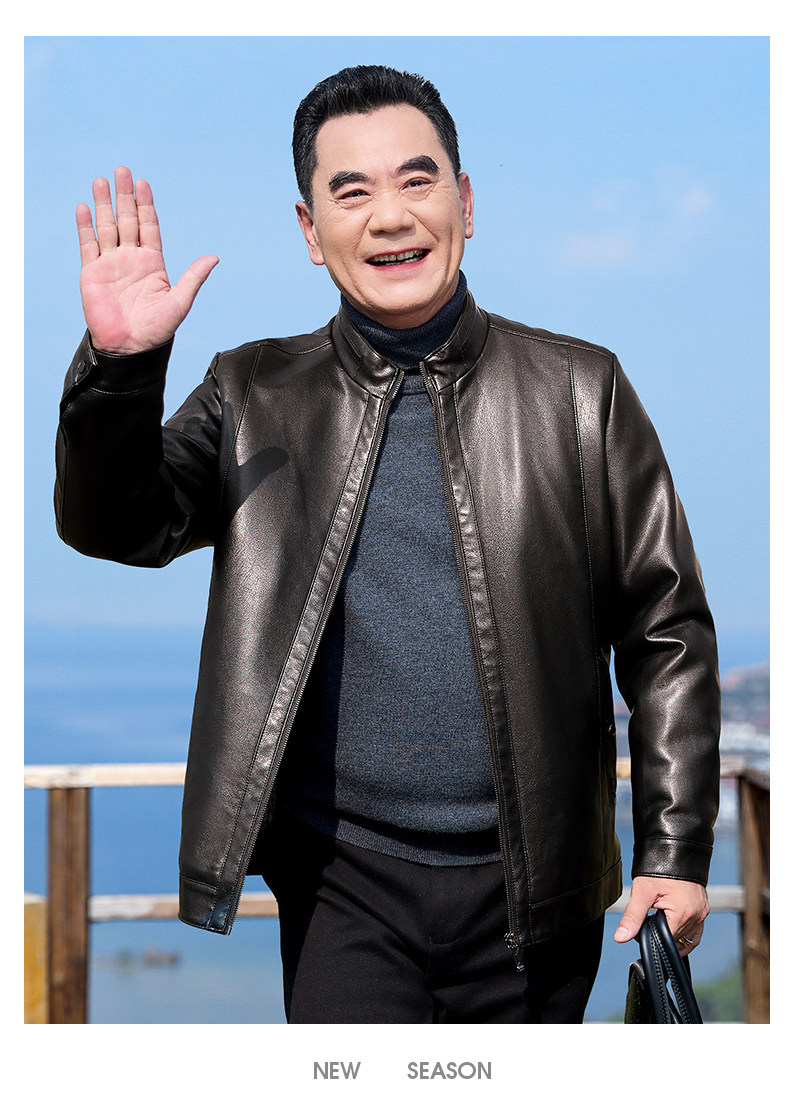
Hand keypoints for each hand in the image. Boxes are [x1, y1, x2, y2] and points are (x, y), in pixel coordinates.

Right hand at [76, 166, 218, 353]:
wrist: (129, 349)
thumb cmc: (156, 330)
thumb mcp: (179, 302)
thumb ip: (193, 278)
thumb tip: (214, 258)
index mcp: (152, 262)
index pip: (148, 225)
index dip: (145, 204)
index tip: (143, 183)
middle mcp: (130, 258)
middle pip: (127, 219)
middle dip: (124, 195)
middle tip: (122, 170)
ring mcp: (110, 264)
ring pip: (106, 226)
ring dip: (104, 204)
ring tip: (101, 181)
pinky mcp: (91, 273)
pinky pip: (87, 245)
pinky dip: (85, 226)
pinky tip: (84, 208)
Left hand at [614, 875, 708, 953]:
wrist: (674, 847)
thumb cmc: (659, 866)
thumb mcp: (642, 891)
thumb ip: (632, 917)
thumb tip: (621, 937)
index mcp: (684, 913)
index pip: (666, 940)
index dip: (650, 935)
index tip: (641, 923)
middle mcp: (697, 915)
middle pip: (675, 938)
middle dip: (660, 932)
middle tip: (649, 914)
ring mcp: (702, 912)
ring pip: (685, 936)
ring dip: (671, 932)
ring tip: (659, 916)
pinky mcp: (703, 908)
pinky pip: (695, 931)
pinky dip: (683, 933)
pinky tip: (672, 928)